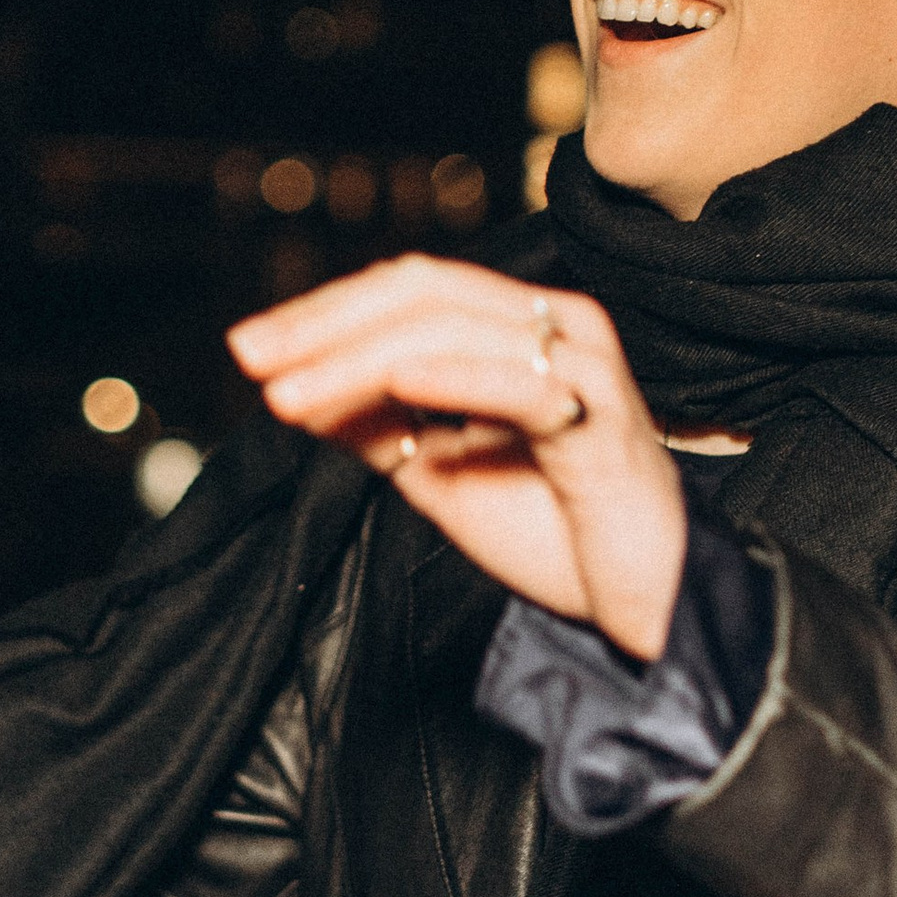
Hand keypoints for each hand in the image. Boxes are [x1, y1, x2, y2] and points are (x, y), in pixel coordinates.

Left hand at [228, 255, 688, 654]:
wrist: (647, 605)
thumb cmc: (555, 533)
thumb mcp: (439, 474)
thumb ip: (378, 428)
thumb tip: (292, 390)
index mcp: (517, 329)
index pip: (407, 292)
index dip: (322, 314)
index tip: (249, 350)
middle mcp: (555, 327)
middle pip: (423, 293)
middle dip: (325, 323)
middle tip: (251, 357)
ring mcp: (584, 367)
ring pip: (456, 331)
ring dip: (359, 358)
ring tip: (291, 393)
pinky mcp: (603, 421)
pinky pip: (521, 386)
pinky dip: (452, 377)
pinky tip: (394, 382)